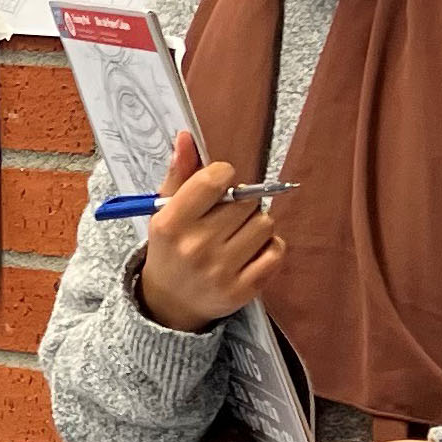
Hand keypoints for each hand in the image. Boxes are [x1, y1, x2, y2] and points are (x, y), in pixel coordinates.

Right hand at [136, 132, 285, 332]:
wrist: (171, 304)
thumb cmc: (171, 248)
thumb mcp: (165, 211)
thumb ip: (179, 173)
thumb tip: (187, 137)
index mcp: (171, 223)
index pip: (215, 179)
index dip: (224, 175)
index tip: (220, 185)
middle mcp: (195, 247)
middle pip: (246, 201)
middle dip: (241, 202)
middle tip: (227, 215)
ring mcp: (220, 271)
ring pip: (265, 224)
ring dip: (256, 224)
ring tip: (238, 234)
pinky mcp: (243, 290)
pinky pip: (276, 251)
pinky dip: (269, 247)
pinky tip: (251, 251)